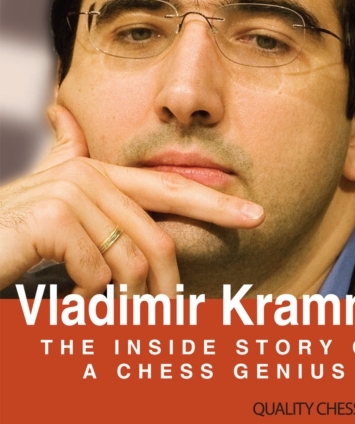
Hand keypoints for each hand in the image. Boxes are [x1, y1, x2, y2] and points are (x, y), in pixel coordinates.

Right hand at [0, 105, 263, 296]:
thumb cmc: (11, 238)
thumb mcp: (50, 207)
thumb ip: (64, 157)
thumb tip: (59, 108)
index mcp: (98, 173)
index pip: (169, 188)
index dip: (214, 203)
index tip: (255, 216)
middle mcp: (89, 174)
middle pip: (158, 238)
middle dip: (164, 288)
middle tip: (161, 321)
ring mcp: (71, 191)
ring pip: (132, 262)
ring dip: (121, 303)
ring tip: (99, 312)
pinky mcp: (55, 215)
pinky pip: (99, 272)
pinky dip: (87, 299)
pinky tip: (64, 297)